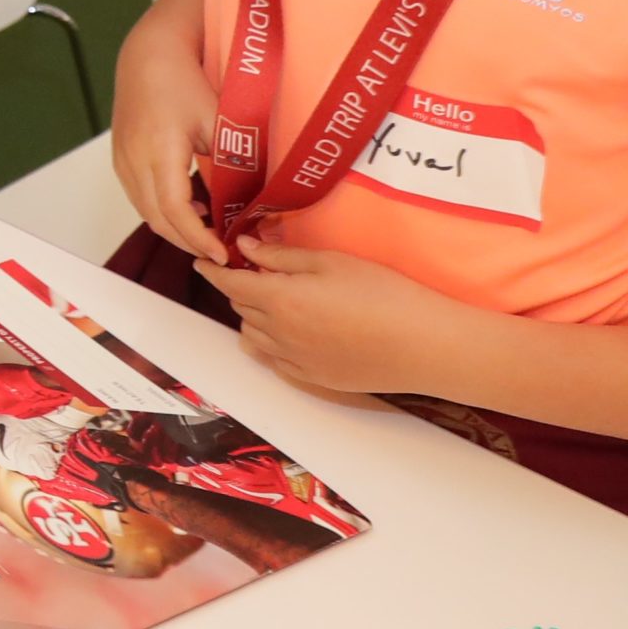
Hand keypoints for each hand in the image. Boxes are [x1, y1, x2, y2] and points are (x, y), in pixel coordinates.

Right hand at [110, 31, 227, 264]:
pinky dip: (162, 212)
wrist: (148, 56)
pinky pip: (139, 198)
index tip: (222, 252)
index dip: (198, 238)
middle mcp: (133, 160)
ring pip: (146, 213)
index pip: (175, 211)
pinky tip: (189, 207)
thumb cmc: (183, 82)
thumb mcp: (217, 122)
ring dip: (175, 229)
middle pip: (157, 220)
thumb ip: (230, 163)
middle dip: (189, 242)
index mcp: (159, 150)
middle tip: (221, 250)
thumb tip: (247, 203)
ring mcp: (122, 161)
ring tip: (209, 232)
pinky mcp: (120, 160)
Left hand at [195, 238, 478, 396]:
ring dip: (255, 316)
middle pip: (241, 309)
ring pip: (254, 336)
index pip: (230, 284)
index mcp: (278, 301)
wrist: (424, 345)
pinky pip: (275, 360)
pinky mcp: (314, 380)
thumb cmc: (383, 294)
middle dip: (240, 288)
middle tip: (257, 270)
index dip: (213, 270)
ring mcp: (295, 362)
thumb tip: (244, 248)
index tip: (202, 260)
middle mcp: (278, 336)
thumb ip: (281, 257)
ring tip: (277, 299)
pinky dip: (271, 343)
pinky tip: (292, 330)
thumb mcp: (331, 262)